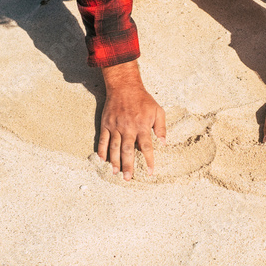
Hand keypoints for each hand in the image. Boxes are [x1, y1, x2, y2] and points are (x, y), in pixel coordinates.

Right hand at [98, 61, 165, 180]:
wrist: (124, 86)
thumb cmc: (143, 99)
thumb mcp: (157, 110)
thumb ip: (161, 127)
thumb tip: (164, 143)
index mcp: (142, 126)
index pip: (146, 147)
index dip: (148, 160)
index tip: (149, 172)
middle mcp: (128, 128)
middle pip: (128, 151)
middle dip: (128, 166)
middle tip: (128, 178)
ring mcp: (115, 126)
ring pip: (114, 147)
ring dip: (115, 161)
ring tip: (116, 173)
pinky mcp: (106, 124)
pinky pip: (103, 139)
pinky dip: (102, 150)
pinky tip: (102, 159)